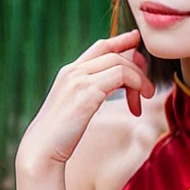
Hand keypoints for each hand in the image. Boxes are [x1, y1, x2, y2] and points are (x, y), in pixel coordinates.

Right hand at [15, 29, 154, 171]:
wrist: (41, 150)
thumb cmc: (60, 135)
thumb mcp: (76, 106)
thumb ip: (91, 92)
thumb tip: (111, 87)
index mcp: (69, 72)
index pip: (100, 46)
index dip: (120, 40)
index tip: (135, 39)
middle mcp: (73, 71)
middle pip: (112, 52)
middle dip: (136, 62)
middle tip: (148, 82)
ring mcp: (79, 80)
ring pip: (120, 62)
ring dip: (140, 78)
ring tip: (147, 96)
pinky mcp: (87, 92)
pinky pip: (121, 76)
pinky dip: (136, 85)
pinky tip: (137, 106)